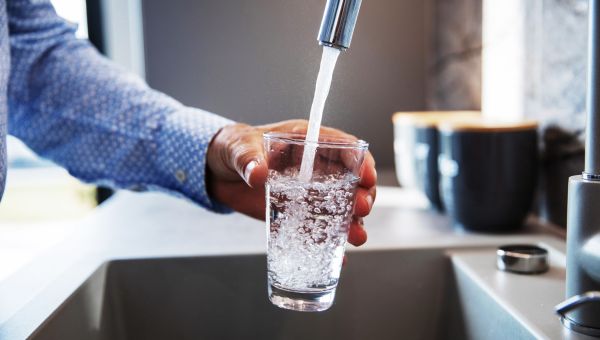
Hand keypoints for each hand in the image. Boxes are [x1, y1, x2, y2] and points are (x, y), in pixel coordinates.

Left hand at [206, 119, 376, 246]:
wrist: (217, 172)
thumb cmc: (233, 148)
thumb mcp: (238, 148)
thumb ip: (248, 159)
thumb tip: (257, 173)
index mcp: (306, 142)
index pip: (343, 147)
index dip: (360, 160)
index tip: (366, 176)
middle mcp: (314, 168)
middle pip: (350, 180)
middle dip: (361, 195)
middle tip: (361, 209)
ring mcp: (308, 193)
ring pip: (340, 207)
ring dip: (352, 222)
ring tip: (356, 237)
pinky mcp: (297, 213)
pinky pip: (317, 228)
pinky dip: (328, 242)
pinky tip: (338, 258)